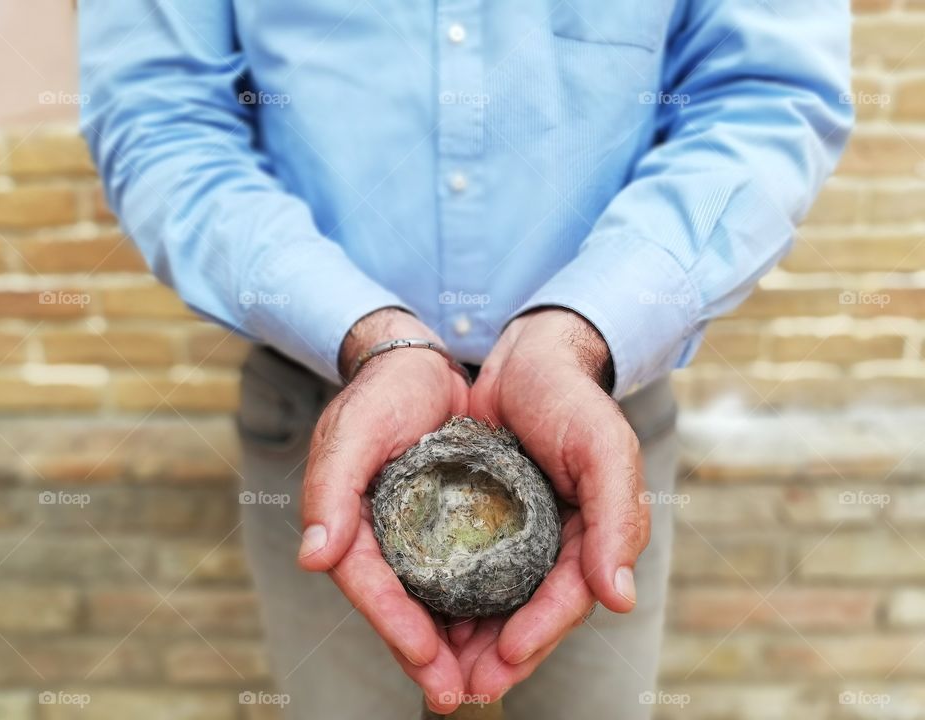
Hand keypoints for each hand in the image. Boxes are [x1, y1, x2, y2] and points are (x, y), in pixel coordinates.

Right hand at [298, 308, 469, 713]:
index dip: (393, 622)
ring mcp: (417, 536)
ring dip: (455, 644)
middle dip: (426, 655)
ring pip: (434, 602)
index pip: (369, 583)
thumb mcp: (353, 431)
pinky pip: (462, 575)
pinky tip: (502, 632)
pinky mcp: (449, 527)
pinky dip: (477, 606)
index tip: (426, 657)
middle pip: (403, 607)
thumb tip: (313, 557)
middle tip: (457, 694)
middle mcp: (383, 538)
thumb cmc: (382, 394)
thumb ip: (330, 490)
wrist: (421, 366)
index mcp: (352, 522)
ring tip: (485, 681)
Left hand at [460, 308, 648, 699]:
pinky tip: (429, 622)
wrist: (527, 357)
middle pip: (530, 613)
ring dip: (473, 641)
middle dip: (502, 656)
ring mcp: (521, 534)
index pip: (569, 597)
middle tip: (466, 690)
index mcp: (593, 535)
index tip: (505, 657)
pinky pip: (470, 570)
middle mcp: (557, 543)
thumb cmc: (573, 400)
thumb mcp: (604, 450)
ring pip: (498, 602)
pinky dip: (454, 599)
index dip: (540, 631)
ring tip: (442, 676)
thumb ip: (614, 521)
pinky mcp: (486, 521)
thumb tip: (619, 599)